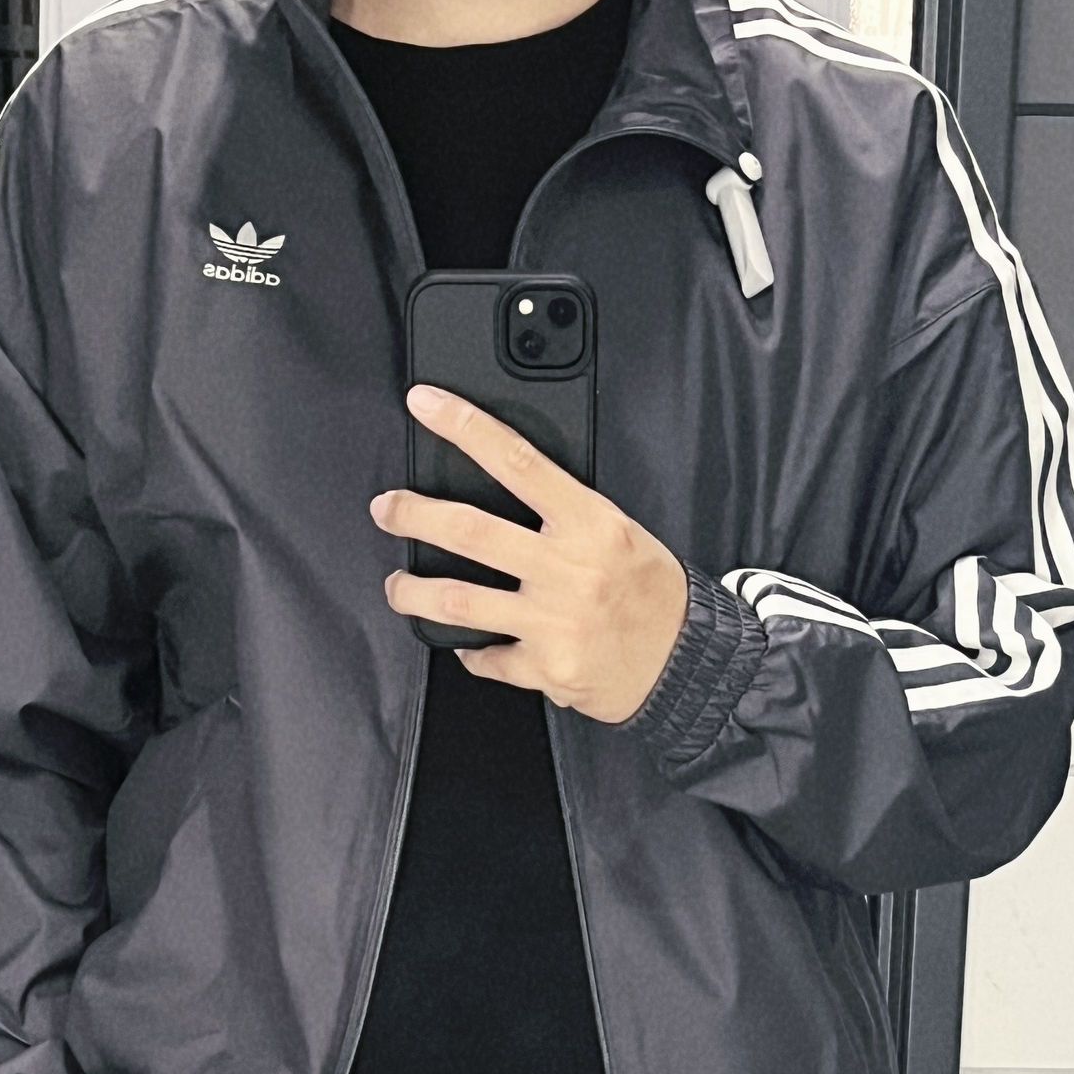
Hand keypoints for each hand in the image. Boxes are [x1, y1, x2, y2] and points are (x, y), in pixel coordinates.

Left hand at [372, 384, 688, 722]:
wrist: (686, 663)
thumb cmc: (652, 594)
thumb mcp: (618, 533)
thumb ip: (563, 514)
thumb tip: (502, 488)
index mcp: (590, 523)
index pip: (517, 460)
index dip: (465, 427)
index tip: (426, 404)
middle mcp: (568, 569)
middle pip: (470, 531)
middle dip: (415, 515)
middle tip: (387, 509)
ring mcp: (554, 621)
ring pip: (460, 601)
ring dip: (415, 592)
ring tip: (398, 584)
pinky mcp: (547, 668)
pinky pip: (488, 659)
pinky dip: (469, 652)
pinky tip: (464, 644)